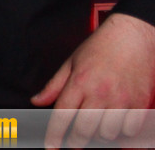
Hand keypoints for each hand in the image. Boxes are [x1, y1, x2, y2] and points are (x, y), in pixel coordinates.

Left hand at [32, 13, 154, 147]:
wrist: (132, 36)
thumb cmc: (99, 47)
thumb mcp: (71, 62)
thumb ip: (54, 85)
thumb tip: (36, 101)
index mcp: (79, 82)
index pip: (62, 115)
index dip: (54, 135)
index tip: (50, 146)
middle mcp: (100, 93)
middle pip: (84, 130)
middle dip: (75, 142)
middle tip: (72, 144)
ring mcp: (122, 99)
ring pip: (107, 134)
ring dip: (99, 136)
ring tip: (95, 127)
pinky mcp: (139, 103)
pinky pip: (129, 130)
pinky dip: (121, 132)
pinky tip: (116, 124)